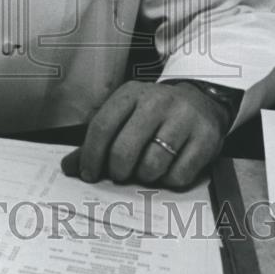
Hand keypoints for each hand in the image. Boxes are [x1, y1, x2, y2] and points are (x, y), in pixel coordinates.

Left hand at [60, 80, 230, 188]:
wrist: (202, 101)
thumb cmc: (155, 114)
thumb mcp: (125, 116)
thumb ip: (97, 140)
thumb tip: (69, 167)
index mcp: (131, 93)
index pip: (102, 126)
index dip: (91, 155)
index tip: (88, 173)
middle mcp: (157, 102)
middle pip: (124, 149)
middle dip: (118, 170)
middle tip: (120, 174)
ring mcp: (184, 119)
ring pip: (152, 165)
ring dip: (145, 176)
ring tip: (147, 169)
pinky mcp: (206, 138)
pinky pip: (179, 175)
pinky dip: (169, 180)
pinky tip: (169, 168)